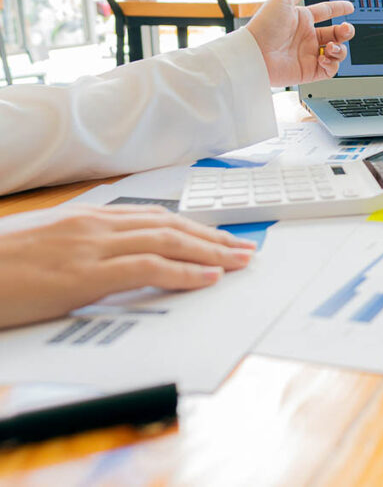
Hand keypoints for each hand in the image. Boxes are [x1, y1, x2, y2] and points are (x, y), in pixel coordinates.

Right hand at [0, 205, 256, 328]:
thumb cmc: (0, 264)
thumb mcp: (48, 246)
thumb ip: (85, 247)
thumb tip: (115, 259)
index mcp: (87, 218)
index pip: (155, 218)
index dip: (193, 227)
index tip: (219, 237)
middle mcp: (95, 226)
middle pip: (170, 226)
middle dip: (213, 238)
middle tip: (244, 249)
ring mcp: (91, 247)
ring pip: (167, 242)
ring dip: (210, 253)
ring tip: (238, 262)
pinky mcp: (83, 274)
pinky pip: (147, 268)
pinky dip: (183, 271)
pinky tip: (207, 278)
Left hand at [246, 0, 354, 86]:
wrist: (255, 53)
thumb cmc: (264, 26)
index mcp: (302, 19)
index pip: (325, 12)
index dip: (338, 8)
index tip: (349, 6)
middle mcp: (307, 37)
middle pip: (336, 34)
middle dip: (345, 31)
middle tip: (344, 30)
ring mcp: (309, 54)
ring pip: (337, 52)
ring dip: (340, 49)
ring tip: (330, 46)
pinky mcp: (310, 71)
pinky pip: (330, 70)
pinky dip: (332, 64)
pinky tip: (323, 58)